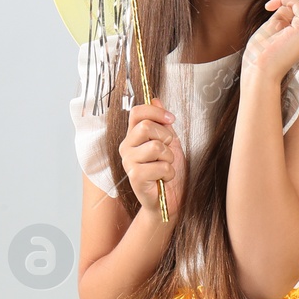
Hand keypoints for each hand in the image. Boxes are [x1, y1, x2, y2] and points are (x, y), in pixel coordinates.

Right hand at [119, 97, 185, 221]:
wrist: (170, 199)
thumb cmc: (168, 171)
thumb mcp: (169, 142)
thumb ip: (161, 122)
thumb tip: (155, 100)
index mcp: (133, 136)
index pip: (137, 112)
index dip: (156, 112)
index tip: (171, 120)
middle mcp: (127, 147)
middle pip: (145, 127)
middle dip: (165, 136)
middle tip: (169, 149)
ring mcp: (128, 162)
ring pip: (155, 147)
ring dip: (169, 157)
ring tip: (167, 166)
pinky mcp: (134, 177)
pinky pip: (159, 166)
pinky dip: (168, 172)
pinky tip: (164, 179)